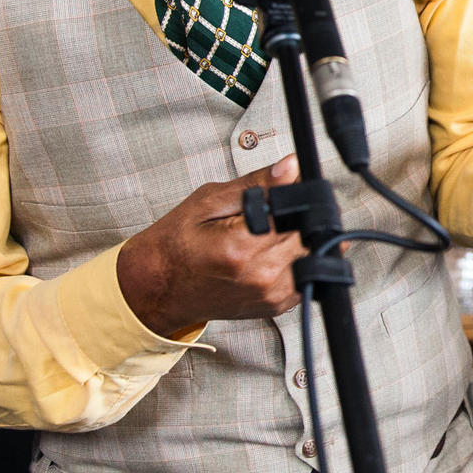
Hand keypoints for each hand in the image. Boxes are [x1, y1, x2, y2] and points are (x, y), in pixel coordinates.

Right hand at [117, 155, 306, 336]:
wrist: (159, 286)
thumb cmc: (176, 244)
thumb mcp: (208, 201)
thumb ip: (256, 184)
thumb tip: (290, 167)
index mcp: (239, 247)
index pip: (296, 212)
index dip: (300, 195)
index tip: (292, 189)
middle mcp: (259, 276)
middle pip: (309, 235)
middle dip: (303, 216)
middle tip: (279, 209)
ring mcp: (269, 295)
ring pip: (313, 255)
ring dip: (303, 238)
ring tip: (275, 230)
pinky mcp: (276, 306)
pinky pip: (308, 276)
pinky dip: (299, 260)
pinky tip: (276, 251)